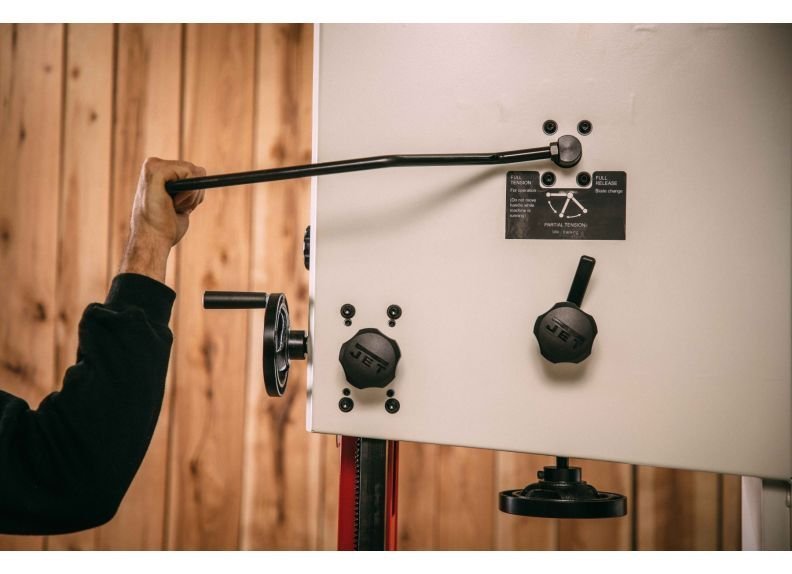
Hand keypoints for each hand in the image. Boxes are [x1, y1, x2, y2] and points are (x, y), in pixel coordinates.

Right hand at [120, 158, 205, 282]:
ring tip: (172, 207)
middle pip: (197, 170)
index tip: (179, 207)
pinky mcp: (156, 170)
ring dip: (191, 196)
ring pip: (195, 172)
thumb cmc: (166, 229)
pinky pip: (189, 174)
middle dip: (194, 194)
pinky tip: (172, 203)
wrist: (153, 241)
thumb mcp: (181, 203)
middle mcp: (154, 164)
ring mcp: (153, 165)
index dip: (195, 193)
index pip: (193, 172)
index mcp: (159, 171)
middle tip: (175, 208)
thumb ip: (188, 188)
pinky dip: (188, 193)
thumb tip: (203, 173)